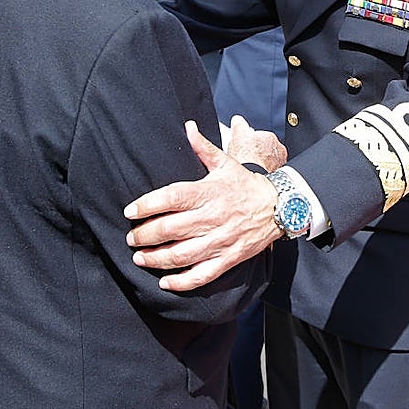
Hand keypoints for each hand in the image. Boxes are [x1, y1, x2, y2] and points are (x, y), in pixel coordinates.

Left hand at [124, 120, 280, 291]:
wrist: (279, 207)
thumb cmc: (245, 184)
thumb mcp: (225, 163)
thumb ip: (202, 147)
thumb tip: (187, 126)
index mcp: (208, 192)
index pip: (172, 198)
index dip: (147, 205)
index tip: (130, 211)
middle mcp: (212, 217)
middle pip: (171, 229)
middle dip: (145, 235)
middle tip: (131, 237)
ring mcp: (220, 241)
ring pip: (181, 255)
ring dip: (156, 259)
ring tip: (140, 257)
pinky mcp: (228, 259)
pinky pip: (202, 276)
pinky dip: (182, 282)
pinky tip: (165, 282)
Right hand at [226, 115, 286, 171]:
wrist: (253, 178)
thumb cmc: (247, 158)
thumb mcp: (238, 135)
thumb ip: (239, 125)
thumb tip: (238, 119)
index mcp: (270, 137)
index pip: (260, 137)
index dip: (250, 142)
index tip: (244, 146)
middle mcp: (279, 149)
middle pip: (266, 149)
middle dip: (257, 152)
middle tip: (246, 157)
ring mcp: (280, 163)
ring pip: (269, 160)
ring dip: (262, 162)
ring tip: (250, 167)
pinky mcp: (279, 175)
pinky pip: (270, 171)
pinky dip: (264, 172)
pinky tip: (255, 174)